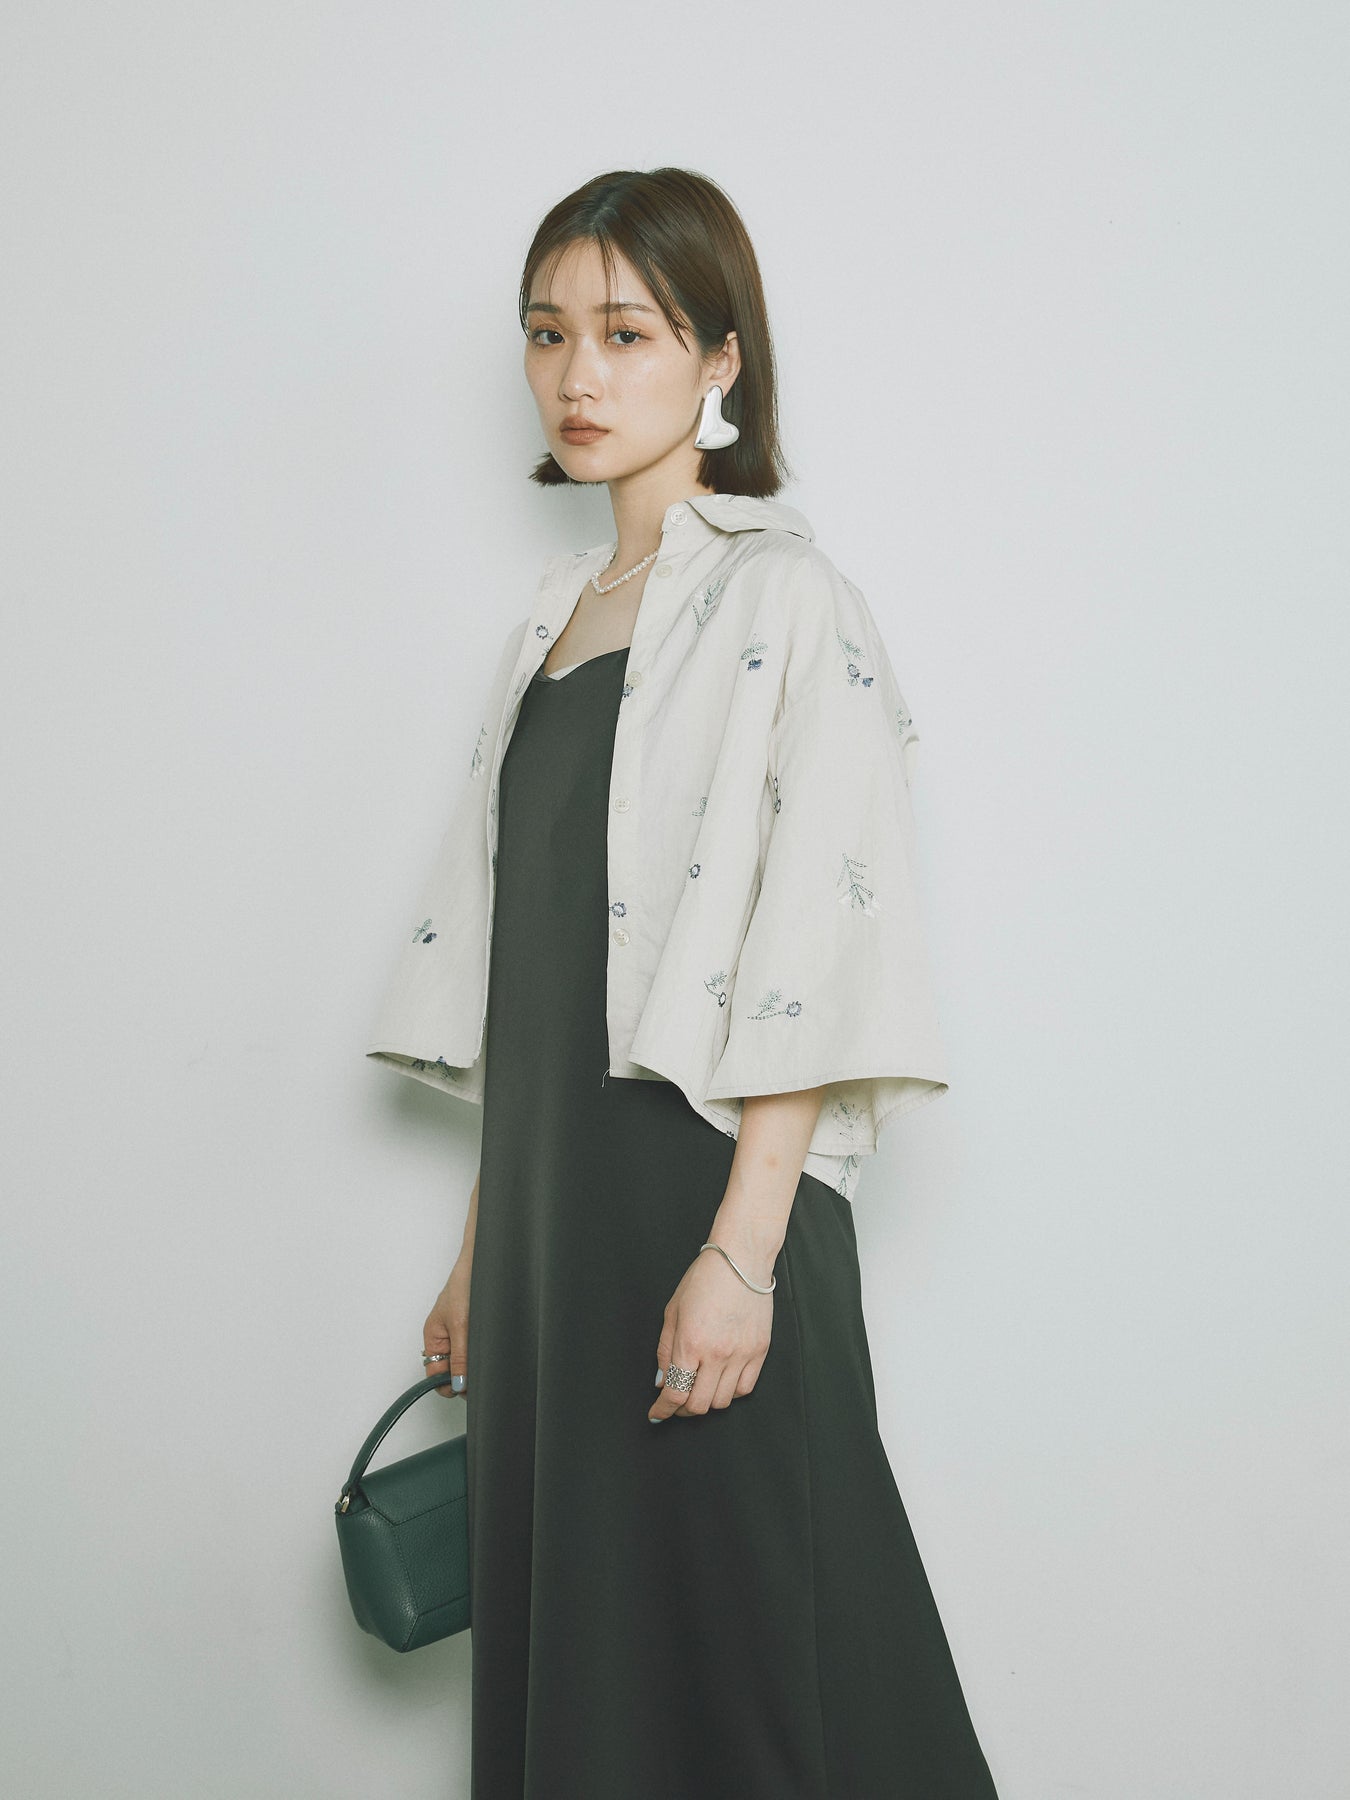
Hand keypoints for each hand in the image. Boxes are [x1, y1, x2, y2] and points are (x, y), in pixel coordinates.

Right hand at [422, 1247, 471, 1398]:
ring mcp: (462, 1335)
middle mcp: (446, 1339)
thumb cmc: (464, 1284)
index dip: (448, 1384)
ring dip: (476, 1364)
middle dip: (465, 1376)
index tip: (466, 1388)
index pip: (434, 1374)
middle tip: (480, 1375)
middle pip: (452, 1372)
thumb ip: (459, 1357)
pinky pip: (477, 1351)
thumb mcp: (460, 1325)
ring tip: (486, 1356)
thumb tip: (458, 1385)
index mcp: (434, 1339)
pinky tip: (491, 1349)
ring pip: (467, 1363)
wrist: (485, 1262)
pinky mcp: (476, 1330)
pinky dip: (484, 1354)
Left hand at [648, 1246, 773, 1422]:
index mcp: (691, 1343)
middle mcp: (717, 1354)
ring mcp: (741, 1354)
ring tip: (698, 1390)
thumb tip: (661, 1381)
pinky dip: (730, 1392)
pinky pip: (745, 1388)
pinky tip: (721, 1382)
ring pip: (722, 1401)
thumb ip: (665, 1350)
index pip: (675, 1393)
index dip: (663, 1409)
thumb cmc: (703, 1279)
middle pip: (698, 1405)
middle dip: (682, 1410)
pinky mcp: (760, 1351)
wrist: (741, 1261)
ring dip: (706, 1402)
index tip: (657, 1413)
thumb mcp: (673, 1311)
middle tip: (676, 1404)